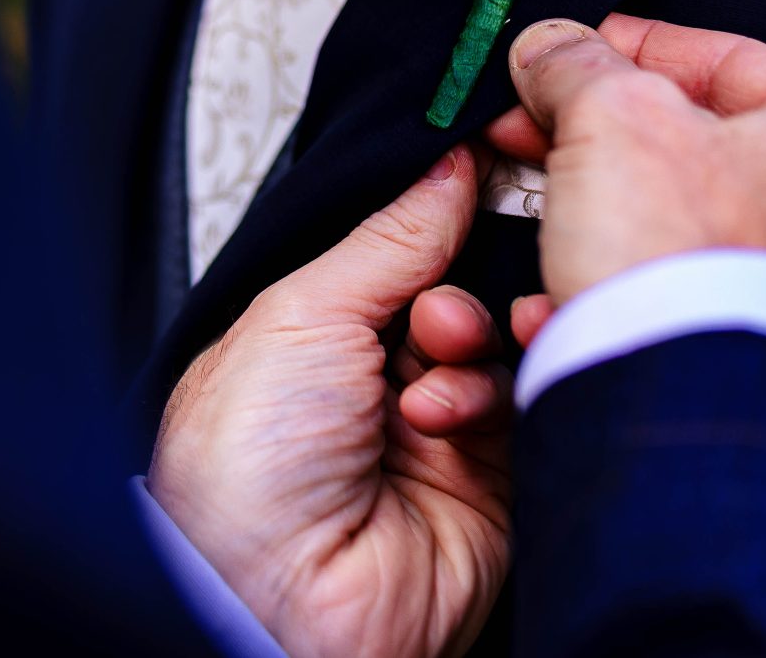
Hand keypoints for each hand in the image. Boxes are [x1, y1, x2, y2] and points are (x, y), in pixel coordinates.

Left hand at [149, 149, 509, 657]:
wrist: (272, 600)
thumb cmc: (240, 472)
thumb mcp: (300, 313)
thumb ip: (388, 238)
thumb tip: (446, 164)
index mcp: (312, 337)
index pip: (400, 256)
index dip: (439, 222)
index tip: (480, 178)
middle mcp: (375, 384)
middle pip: (459, 295)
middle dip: (455, 289)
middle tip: (432, 309)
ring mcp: (436, 439)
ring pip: (497, 351)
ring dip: (470, 348)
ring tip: (433, 368)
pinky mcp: (492, 491)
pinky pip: (525, 414)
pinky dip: (496, 399)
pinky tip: (451, 416)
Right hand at [489, 14, 765, 339]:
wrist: (697, 426)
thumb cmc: (689, 262)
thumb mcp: (611, 115)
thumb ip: (579, 65)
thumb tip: (553, 52)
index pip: (735, 62)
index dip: (634, 50)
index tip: (576, 54)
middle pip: (721, 153)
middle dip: (615, 148)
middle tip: (546, 141)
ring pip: (710, 238)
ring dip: (618, 227)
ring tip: (551, 226)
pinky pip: (711, 315)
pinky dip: (642, 301)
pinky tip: (573, 305)